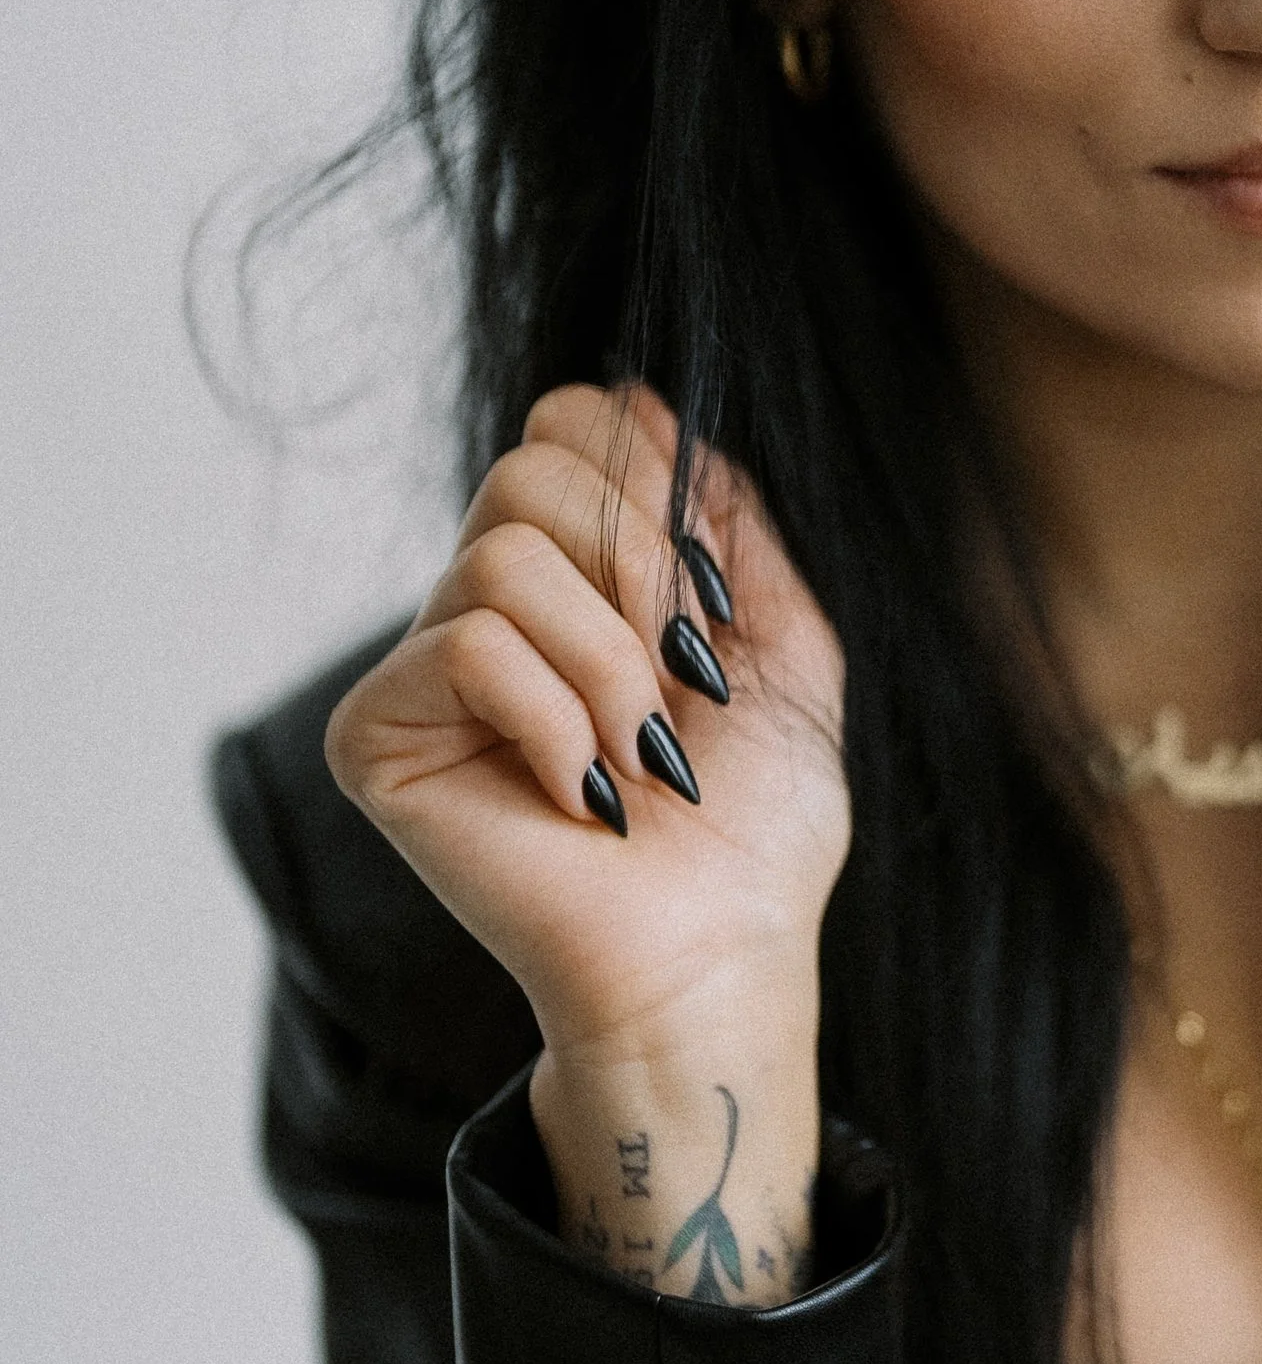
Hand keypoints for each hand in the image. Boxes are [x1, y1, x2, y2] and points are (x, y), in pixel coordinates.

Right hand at [325, 386, 850, 1298]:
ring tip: (635, 757)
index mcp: (577, 573)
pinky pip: (467, 642)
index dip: (651, 481)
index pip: (573, 424)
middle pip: (532, 464)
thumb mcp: (785, 646)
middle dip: (639, 573)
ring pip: (503, 553)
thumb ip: (731, 522)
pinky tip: (580, 796)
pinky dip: (552, 718)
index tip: (709, 596)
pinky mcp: (375, 732)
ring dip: (607, 663)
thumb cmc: (756, 832)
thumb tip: (655, 408)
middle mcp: (489, 604)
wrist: (718, 955)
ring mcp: (425, 667)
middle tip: (676, 686)